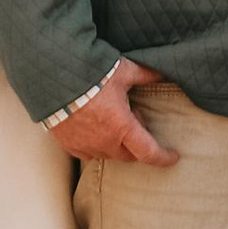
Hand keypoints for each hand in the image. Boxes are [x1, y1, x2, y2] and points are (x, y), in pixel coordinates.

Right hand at [55, 58, 176, 166]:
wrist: (54, 78)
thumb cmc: (92, 74)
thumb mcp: (124, 71)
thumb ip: (146, 75)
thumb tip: (164, 72)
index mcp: (123, 128)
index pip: (149, 153)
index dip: (164, 157)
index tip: (173, 157)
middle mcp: (105, 142)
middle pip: (129, 155)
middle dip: (137, 143)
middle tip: (135, 117)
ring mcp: (86, 146)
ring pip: (109, 154)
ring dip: (117, 143)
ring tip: (113, 119)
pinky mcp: (69, 144)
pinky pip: (89, 153)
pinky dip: (97, 145)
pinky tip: (95, 128)